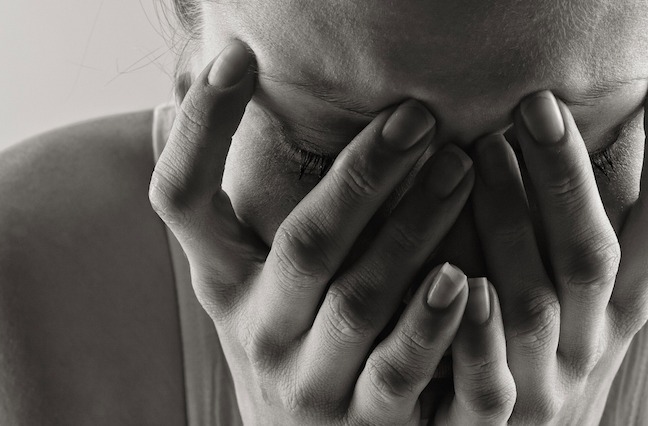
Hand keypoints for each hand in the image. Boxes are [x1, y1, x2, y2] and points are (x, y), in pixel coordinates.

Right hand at [149, 40, 514, 423]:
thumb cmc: (289, 334)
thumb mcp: (247, 274)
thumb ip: (232, 192)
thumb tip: (182, 82)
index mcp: (222, 279)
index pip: (182, 198)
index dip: (202, 130)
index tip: (236, 56)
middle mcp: (255, 329)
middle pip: (301, 244)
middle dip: (360, 175)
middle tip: (418, 116)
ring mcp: (307, 381)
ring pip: (358, 301)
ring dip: (411, 233)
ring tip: (459, 170)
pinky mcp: (363, 422)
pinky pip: (399, 371)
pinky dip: (431, 325)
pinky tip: (465, 278)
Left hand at [469, 44, 647, 422]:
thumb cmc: (551, 339)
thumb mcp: (590, 282)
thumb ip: (602, 211)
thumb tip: (644, 109)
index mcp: (630, 294)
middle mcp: (598, 335)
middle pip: (595, 252)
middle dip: (568, 177)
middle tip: (536, 104)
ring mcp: (550, 379)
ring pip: (535, 302)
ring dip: (511, 226)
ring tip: (480, 155)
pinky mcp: (500, 418)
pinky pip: (489, 379)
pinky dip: (477, 332)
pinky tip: (461, 280)